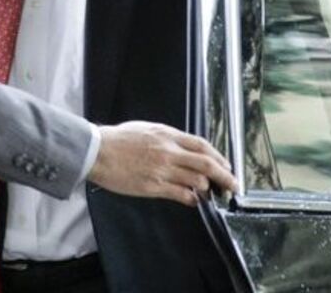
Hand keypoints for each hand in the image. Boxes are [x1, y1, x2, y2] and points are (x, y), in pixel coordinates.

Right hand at [87, 121, 237, 205]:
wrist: (97, 151)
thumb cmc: (118, 140)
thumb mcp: (146, 129)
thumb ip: (167, 138)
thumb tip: (183, 147)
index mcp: (167, 135)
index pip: (202, 145)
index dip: (219, 157)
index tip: (226, 165)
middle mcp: (168, 151)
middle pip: (206, 163)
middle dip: (225, 176)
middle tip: (233, 185)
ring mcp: (162, 169)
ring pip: (197, 180)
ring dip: (207, 188)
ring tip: (210, 193)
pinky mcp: (154, 186)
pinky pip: (181, 194)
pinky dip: (192, 198)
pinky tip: (193, 199)